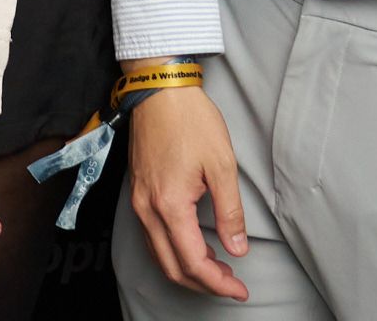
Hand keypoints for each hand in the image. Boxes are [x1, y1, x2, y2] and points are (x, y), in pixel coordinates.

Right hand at [124, 84, 248, 299]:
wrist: (159, 89)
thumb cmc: (190, 120)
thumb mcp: (222, 164)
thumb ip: (230, 211)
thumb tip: (237, 248)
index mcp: (170, 204)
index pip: (193, 261)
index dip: (218, 283)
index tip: (239, 288)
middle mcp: (148, 208)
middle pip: (172, 267)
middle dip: (203, 284)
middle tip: (231, 284)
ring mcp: (138, 200)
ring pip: (158, 254)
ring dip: (187, 269)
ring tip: (217, 268)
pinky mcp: (137, 191)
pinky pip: (151, 236)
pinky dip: (172, 251)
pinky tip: (192, 245)